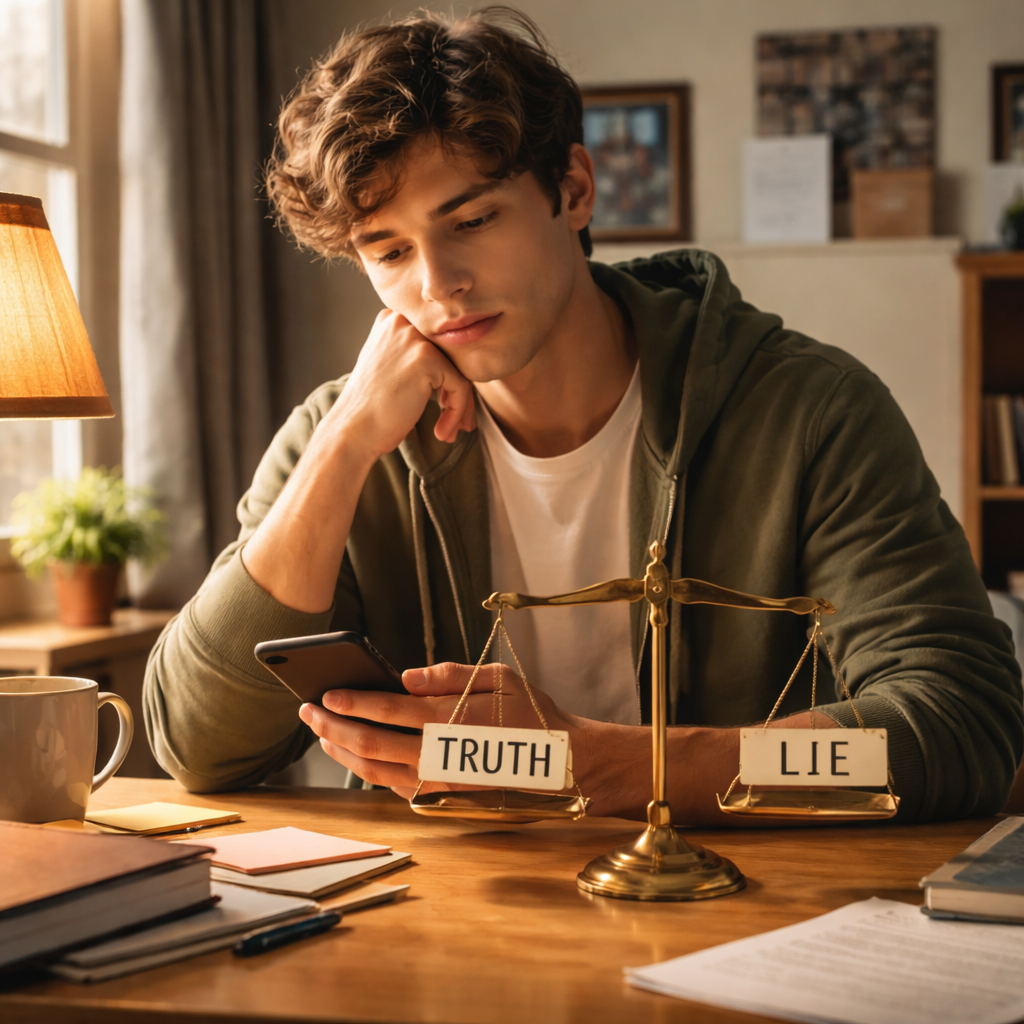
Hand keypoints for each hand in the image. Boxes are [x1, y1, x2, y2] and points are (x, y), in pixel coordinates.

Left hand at [297, 662, 589, 798]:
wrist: (563, 765)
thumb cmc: (533, 715)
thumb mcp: (502, 678)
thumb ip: (452, 674)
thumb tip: (407, 676)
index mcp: (453, 719)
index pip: (388, 710)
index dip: (353, 702)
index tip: (326, 693)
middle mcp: (440, 754)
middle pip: (371, 744)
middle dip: (333, 726)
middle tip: (308, 711)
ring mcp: (439, 782)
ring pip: (376, 771)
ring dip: (343, 752)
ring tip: (323, 733)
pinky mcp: (442, 798)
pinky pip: (395, 787)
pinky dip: (368, 773)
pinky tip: (355, 757)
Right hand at [328, 309, 475, 460]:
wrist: (353, 431)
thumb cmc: (371, 408)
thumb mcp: (387, 366)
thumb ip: (412, 356)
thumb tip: (451, 365)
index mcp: (391, 320)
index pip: (435, 347)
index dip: (443, 380)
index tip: (444, 406)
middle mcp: (402, 322)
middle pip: (449, 358)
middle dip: (456, 393)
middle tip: (457, 424)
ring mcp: (413, 338)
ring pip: (458, 372)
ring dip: (459, 406)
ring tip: (448, 431)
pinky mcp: (426, 357)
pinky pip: (460, 386)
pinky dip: (457, 412)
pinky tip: (441, 432)